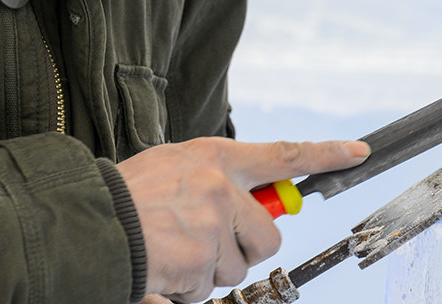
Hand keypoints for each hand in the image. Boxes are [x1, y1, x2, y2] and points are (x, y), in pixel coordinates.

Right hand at [117, 137, 368, 302]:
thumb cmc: (125, 196)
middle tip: (207, 246)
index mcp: (213, 156)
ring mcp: (211, 223)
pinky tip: (161, 268)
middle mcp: (219, 186)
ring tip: (170, 251)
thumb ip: (214, 181)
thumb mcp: (173, 168)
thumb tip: (253, 205)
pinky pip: (208, 289)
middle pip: (267, 234)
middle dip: (244, 250)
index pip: (281, 154)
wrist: (86, 219)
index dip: (323, 154)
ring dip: (207, 272)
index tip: (356, 152)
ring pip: (236, 267)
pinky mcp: (199, 259)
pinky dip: (185, 289)